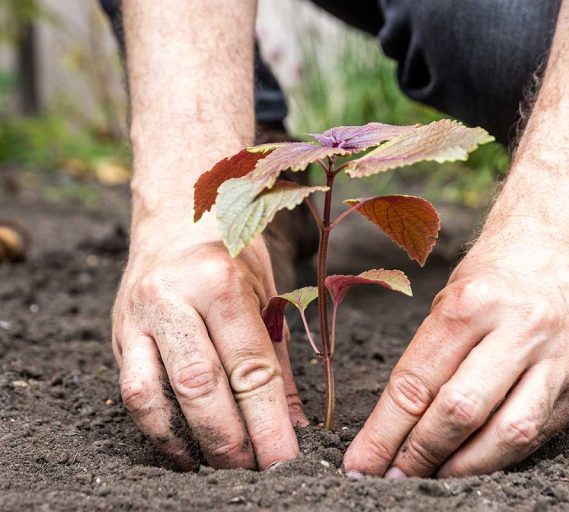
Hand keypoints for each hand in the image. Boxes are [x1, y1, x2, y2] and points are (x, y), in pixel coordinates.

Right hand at [112, 215, 305, 470]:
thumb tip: (294, 427)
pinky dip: (157, 428)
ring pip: (156, 393)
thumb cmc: (232, 256)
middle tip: (257, 470)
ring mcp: (138, 315)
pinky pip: (132, 392)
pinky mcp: (117, 332)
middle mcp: (173, 296)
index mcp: (220, 281)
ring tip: (221, 466)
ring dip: (190, 440)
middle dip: (231, 438)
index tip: (286, 459)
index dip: (269, 421)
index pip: (248, 365)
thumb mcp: (267, 298)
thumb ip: (276, 365)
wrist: (177, 217)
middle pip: (201, 384)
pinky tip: (183, 448)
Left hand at [343, 232, 568, 476]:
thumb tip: (390, 432)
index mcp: (473, 302)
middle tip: (393, 477)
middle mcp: (521, 327)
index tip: (361, 463)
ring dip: (463, 466)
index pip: (418, 381)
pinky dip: (499, 456)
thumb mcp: (448, 301)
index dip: (384, 432)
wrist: (561, 247)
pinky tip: (474, 462)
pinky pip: (537, 434)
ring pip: (507, 432)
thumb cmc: (492, 277)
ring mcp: (558, 356)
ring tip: (434, 476)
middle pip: (461, 410)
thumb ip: (427, 362)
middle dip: (419, 454)